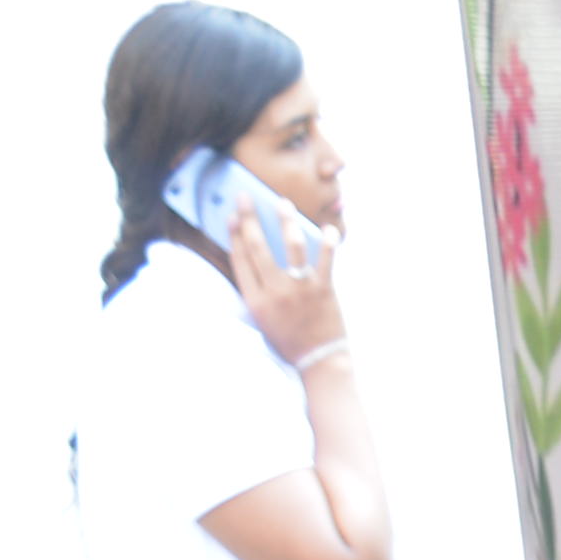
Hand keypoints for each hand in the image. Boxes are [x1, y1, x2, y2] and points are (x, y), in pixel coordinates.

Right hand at [226, 207, 350, 369]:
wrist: (318, 362)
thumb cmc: (289, 339)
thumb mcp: (262, 319)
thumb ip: (256, 290)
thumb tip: (251, 256)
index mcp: (255, 300)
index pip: (240, 258)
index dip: (234, 234)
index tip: (231, 216)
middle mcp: (275, 291)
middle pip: (258, 246)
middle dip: (249, 218)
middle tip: (246, 197)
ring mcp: (300, 289)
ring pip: (291, 246)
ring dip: (286, 220)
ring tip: (282, 202)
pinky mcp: (324, 290)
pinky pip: (326, 260)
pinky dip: (328, 243)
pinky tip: (328, 228)